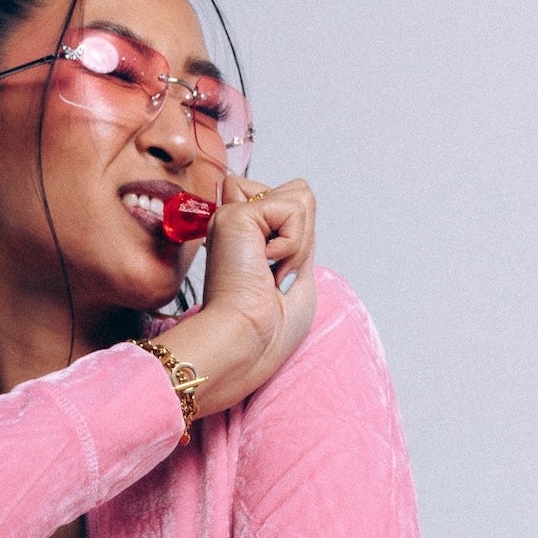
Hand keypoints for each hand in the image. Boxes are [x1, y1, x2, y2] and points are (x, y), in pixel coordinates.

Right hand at [157, 174, 317, 417]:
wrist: (247, 345)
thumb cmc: (269, 330)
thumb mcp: (298, 273)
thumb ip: (298, 235)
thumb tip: (303, 198)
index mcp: (247, 238)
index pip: (292, 204)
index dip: (301, 238)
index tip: (279, 278)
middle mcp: (236, 223)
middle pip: (299, 192)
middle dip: (304, 236)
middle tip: (278, 273)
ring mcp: (233, 216)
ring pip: (300, 196)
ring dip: (299, 242)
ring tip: (272, 272)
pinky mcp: (235, 215)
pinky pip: (293, 209)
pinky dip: (292, 244)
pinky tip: (266, 266)